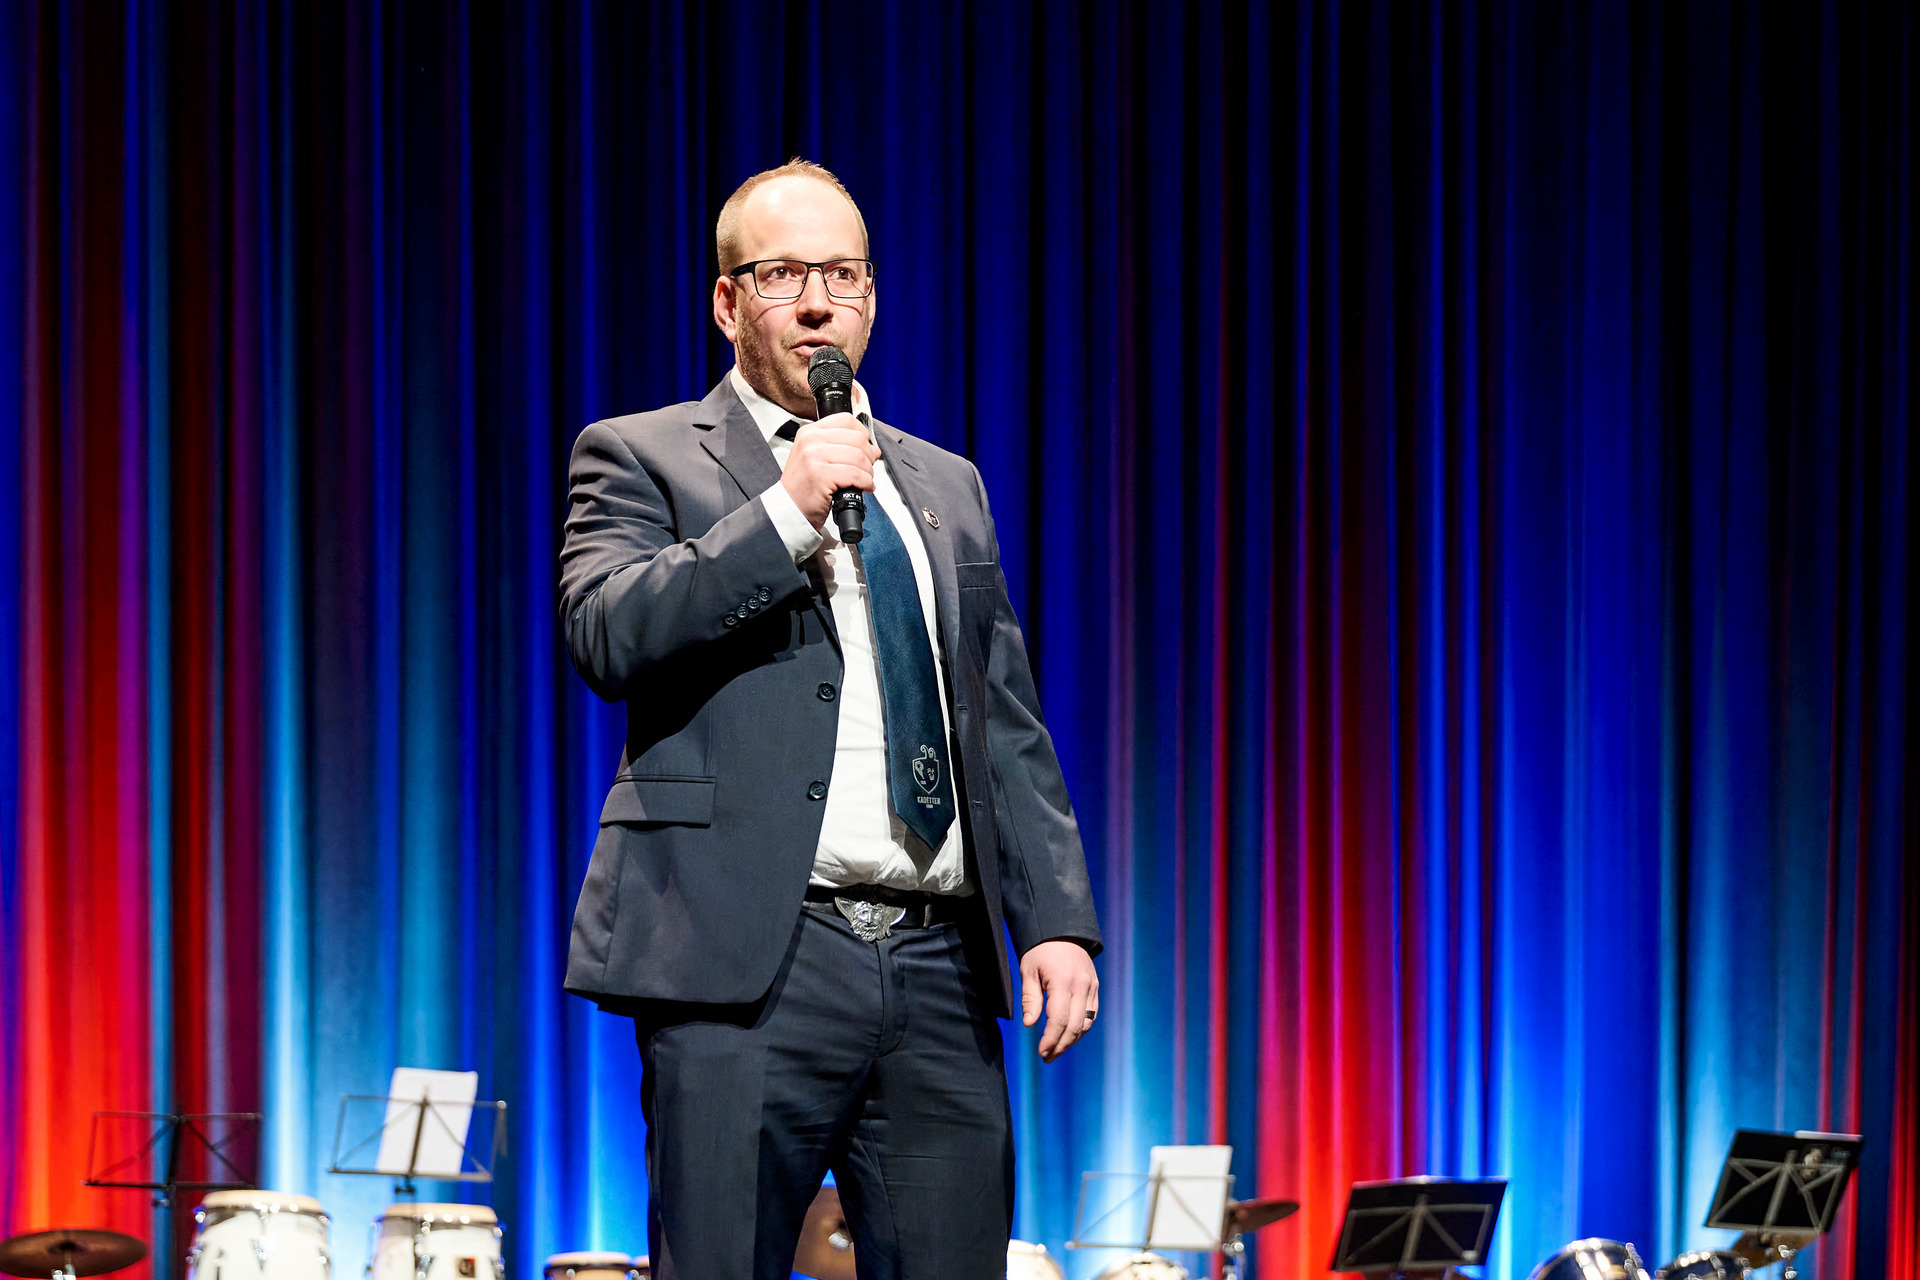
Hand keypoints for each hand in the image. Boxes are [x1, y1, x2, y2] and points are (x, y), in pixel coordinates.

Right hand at [780, 413, 879, 529]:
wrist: (789, 508)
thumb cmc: (804, 486)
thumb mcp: (817, 458)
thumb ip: (842, 447)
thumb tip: (873, 448)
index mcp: (810, 432)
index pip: (846, 420)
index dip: (862, 434)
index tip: (864, 448)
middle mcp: (811, 441)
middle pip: (857, 438)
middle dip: (868, 456)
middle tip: (866, 469)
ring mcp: (814, 456)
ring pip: (859, 457)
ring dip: (868, 471)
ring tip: (864, 480)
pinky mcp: (821, 475)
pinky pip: (856, 474)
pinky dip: (866, 483)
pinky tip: (863, 487)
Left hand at [1020, 938, 1098, 1061]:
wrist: (1063, 930)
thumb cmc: (1041, 950)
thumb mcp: (1029, 970)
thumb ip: (1030, 998)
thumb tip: (1030, 1024)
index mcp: (1063, 982)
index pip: (1059, 1020)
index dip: (1050, 1040)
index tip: (1041, 1052)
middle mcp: (1082, 986)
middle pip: (1075, 1026)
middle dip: (1061, 1045)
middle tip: (1047, 1057)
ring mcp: (1091, 987)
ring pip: (1086, 1023)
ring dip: (1072, 1040)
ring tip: (1056, 1050)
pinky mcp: (1095, 987)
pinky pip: (1092, 1014)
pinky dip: (1082, 1028)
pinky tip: (1069, 1035)